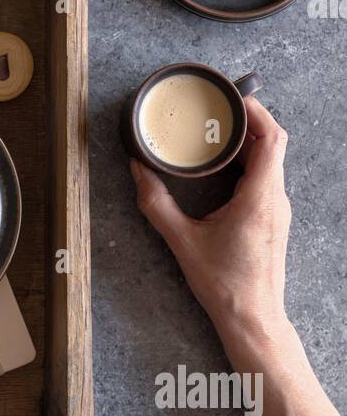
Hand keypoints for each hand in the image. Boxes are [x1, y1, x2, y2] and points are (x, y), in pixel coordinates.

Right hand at [130, 96, 291, 348]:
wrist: (253, 318)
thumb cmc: (224, 285)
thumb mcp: (182, 241)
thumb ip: (156, 203)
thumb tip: (138, 171)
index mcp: (259, 197)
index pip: (271, 138)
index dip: (256, 111)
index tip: (232, 98)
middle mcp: (275, 198)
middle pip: (272, 143)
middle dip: (246, 120)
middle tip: (217, 109)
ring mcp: (278, 209)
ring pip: (271, 160)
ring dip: (246, 142)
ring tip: (216, 132)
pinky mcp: (272, 218)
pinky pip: (266, 177)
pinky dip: (248, 162)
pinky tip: (223, 164)